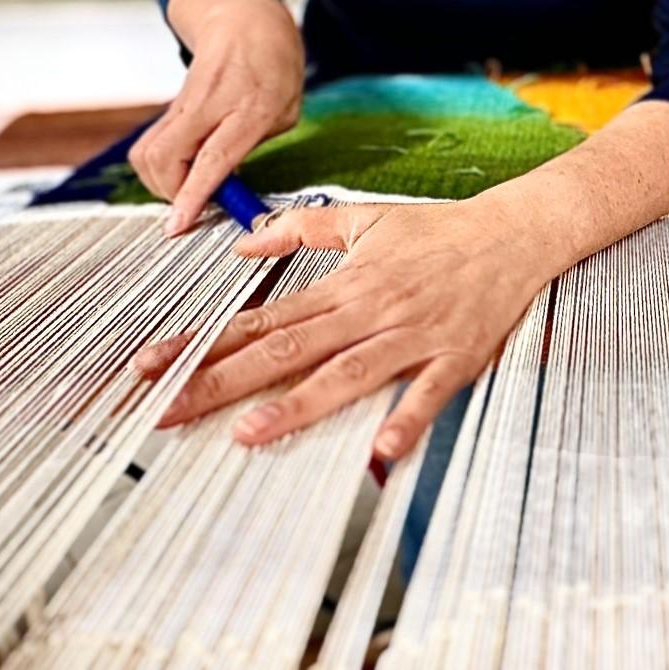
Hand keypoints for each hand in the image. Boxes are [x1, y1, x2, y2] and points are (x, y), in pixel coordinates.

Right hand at [131, 0, 303, 234]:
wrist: (244, 18)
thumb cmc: (275, 65)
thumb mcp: (286, 108)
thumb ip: (254, 145)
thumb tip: (224, 185)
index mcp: (251, 106)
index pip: (214, 158)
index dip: (194, 194)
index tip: (179, 224)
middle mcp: (211, 103)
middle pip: (164, 159)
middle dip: (170, 194)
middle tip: (195, 202)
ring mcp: (185, 102)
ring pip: (147, 153)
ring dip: (160, 182)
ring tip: (189, 183)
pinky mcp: (169, 104)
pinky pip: (149, 144)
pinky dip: (159, 166)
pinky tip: (184, 166)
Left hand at [131, 198, 561, 458]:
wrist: (514, 232)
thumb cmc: (440, 230)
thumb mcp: (366, 217)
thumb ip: (301, 228)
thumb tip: (244, 242)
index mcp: (344, 286)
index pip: (261, 320)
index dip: (203, 344)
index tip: (154, 367)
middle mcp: (369, 312)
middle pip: (285, 352)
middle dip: (221, 382)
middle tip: (166, 409)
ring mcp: (411, 337)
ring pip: (346, 375)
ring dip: (298, 405)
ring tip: (250, 433)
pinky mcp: (454, 358)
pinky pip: (426, 393)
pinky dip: (405, 420)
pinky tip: (380, 452)